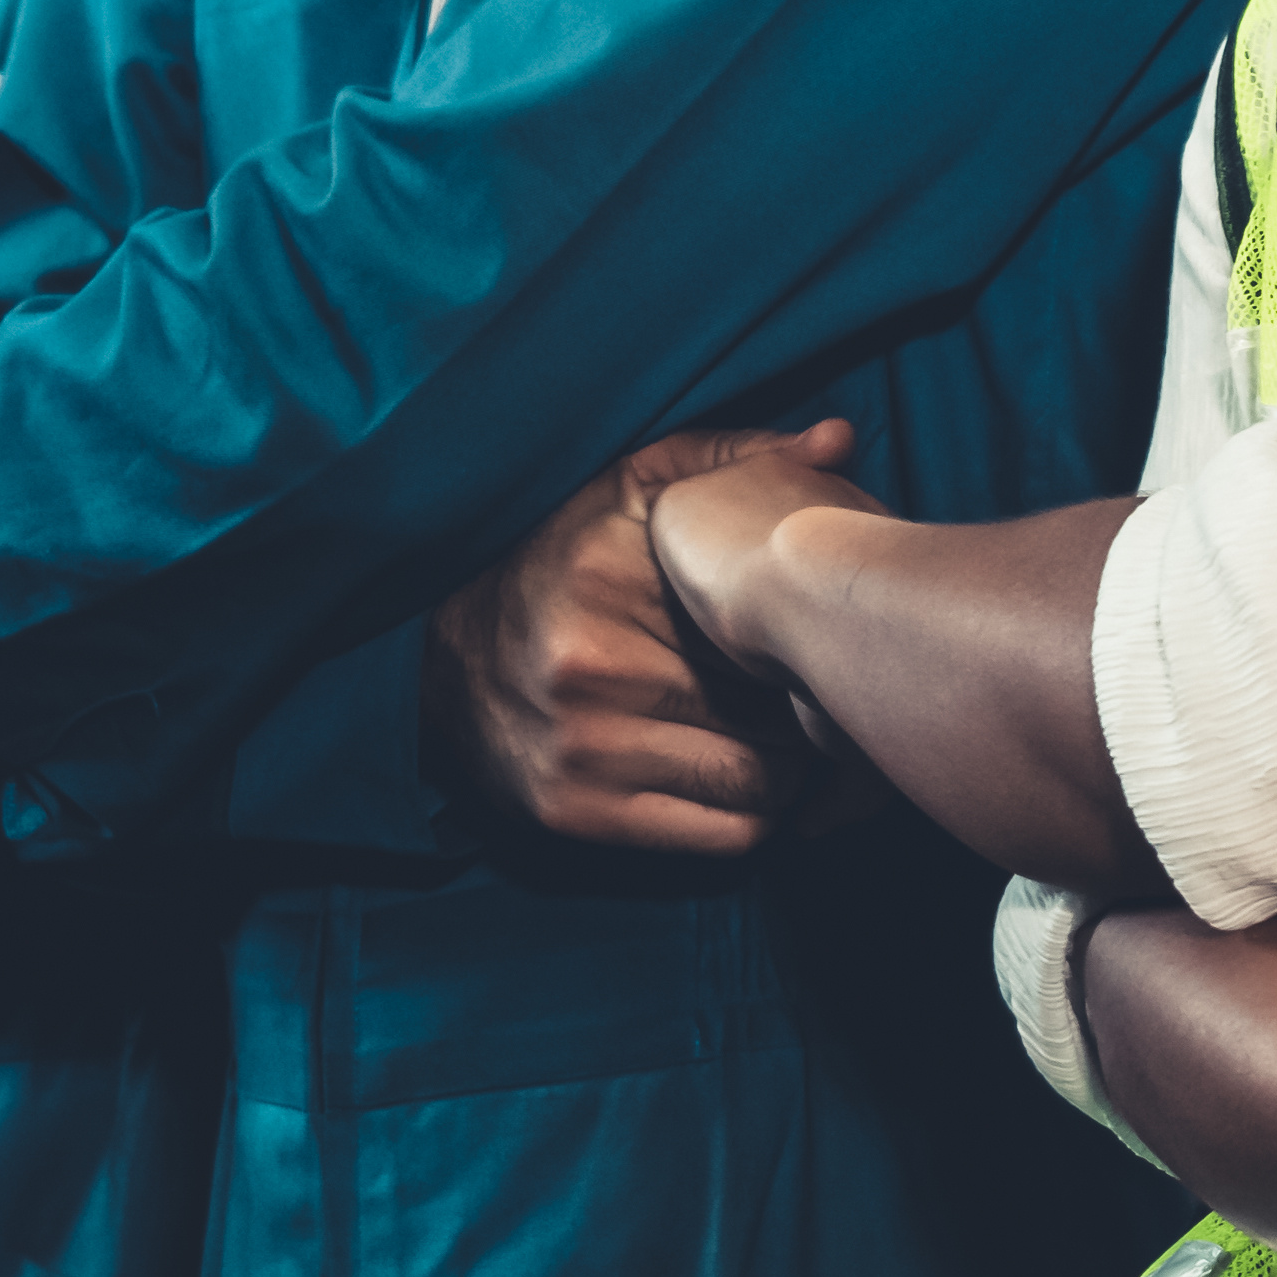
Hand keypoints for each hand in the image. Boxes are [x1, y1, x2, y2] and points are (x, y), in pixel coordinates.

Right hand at [429, 421, 855, 855]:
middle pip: (775, 712)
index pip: (773, 626)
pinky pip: (725, 835)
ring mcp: (583, 747)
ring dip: (791, 769)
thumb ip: (733, 456)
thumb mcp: (634, 485)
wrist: (437, 653)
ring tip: (784, 737)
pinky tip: (744, 778)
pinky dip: (754, 815)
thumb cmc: (561, 559)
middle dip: (810, 708)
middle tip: (816, 695)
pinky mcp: (576, 811)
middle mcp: (595, 665)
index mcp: (615, 573)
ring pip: (762, 783)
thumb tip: (838, 440)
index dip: (817, 636)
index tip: (823, 634)